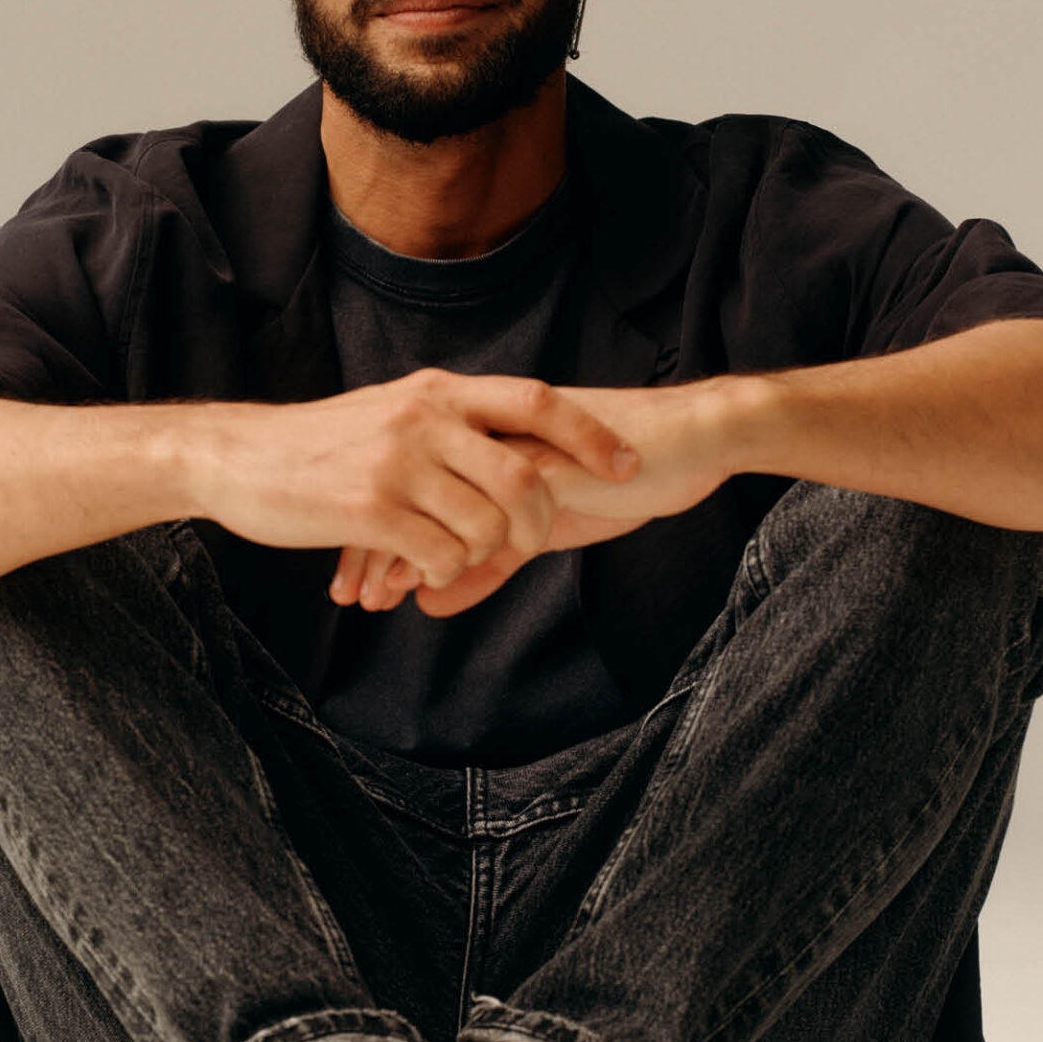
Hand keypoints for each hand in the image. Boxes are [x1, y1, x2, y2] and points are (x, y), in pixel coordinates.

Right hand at [194, 367, 639, 589]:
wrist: (239, 457)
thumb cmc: (322, 445)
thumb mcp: (394, 411)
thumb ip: (452, 421)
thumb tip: (520, 444)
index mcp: (439, 391)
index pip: (537, 401)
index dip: (590, 436)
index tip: (628, 465)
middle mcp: (425, 418)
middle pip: (524, 477)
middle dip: (539, 523)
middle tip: (530, 548)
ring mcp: (398, 462)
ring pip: (486, 525)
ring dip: (480, 556)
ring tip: (448, 559)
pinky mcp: (369, 508)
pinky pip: (441, 556)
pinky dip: (441, 573)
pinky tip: (414, 573)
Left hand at [330, 379, 739, 615]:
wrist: (693, 441)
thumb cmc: (624, 476)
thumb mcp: (544, 531)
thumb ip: (487, 564)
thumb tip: (428, 603)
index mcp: (483, 441)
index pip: (407, 482)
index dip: (374, 529)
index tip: (352, 579)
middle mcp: (487, 438)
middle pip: (403, 488)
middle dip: (368, 545)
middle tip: (349, 597)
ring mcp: (514, 450)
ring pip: (434, 502)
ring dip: (400, 553)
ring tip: (377, 599)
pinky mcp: (546, 468)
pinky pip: (487, 515)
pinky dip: (451, 551)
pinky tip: (429, 583)